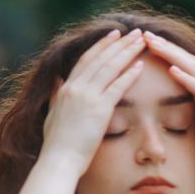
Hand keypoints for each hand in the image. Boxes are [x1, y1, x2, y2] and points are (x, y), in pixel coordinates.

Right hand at [40, 28, 147, 173]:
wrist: (59, 161)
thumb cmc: (56, 145)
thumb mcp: (53, 115)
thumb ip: (56, 96)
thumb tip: (57, 81)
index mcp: (65, 89)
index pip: (85, 60)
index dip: (100, 46)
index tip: (113, 35)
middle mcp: (75, 88)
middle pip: (100, 59)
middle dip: (118, 44)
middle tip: (133, 32)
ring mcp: (87, 98)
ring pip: (110, 68)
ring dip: (127, 52)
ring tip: (141, 41)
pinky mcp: (99, 110)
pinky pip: (117, 87)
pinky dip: (129, 74)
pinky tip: (141, 65)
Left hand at [143, 31, 194, 179]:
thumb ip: (186, 111)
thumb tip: (165, 109)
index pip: (181, 64)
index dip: (164, 52)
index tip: (143, 43)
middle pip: (185, 59)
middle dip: (165, 46)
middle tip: (144, 33)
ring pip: (192, 69)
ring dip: (172, 55)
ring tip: (153, 44)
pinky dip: (186, 78)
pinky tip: (171, 69)